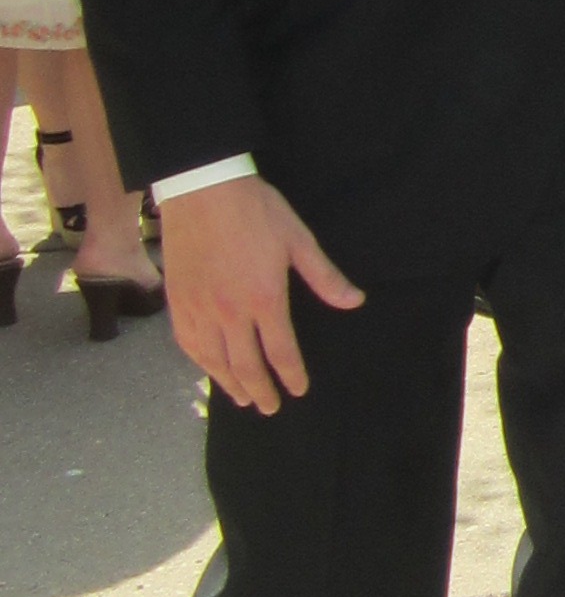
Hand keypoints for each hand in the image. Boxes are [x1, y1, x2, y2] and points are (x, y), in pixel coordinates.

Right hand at [160, 177, 362, 413]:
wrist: (202, 189)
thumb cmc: (255, 212)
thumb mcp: (298, 240)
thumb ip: (325, 277)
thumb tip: (354, 301)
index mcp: (265, 299)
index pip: (280, 352)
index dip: (291, 375)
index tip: (298, 390)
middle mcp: (230, 313)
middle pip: (246, 365)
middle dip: (262, 390)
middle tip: (271, 408)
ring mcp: (199, 309)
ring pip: (214, 361)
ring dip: (231, 384)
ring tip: (243, 399)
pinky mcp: (177, 301)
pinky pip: (187, 344)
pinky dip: (200, 363)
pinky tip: (210, 370)